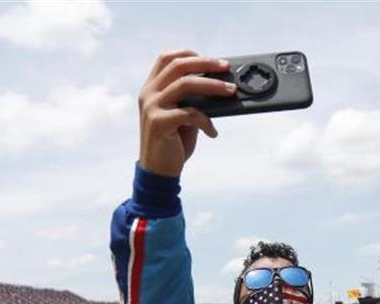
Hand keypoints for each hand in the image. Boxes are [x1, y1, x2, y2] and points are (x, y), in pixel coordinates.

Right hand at [138, 51, 229, 176]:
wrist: (158, 172)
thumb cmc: (173, 143)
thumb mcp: (182, 116)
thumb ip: (192, 100)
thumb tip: (219, 86)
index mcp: (151, 88)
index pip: (167, 58)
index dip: (190, 54)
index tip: (212, 60)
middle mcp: (148, 94)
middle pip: (178, 65)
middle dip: (206, 64)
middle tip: (226, 68)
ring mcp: (152, 107)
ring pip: (185, 84)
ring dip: (213, 86)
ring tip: (230, 92)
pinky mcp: (158, 123)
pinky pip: (189, 113)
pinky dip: (206, 121)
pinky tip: (212, 132)